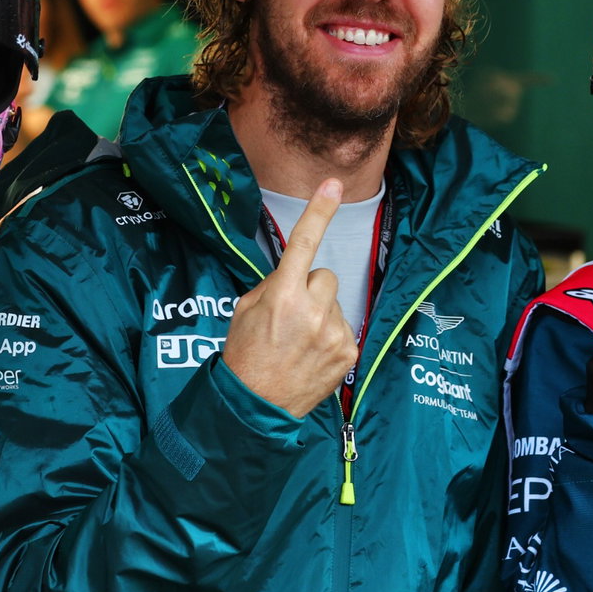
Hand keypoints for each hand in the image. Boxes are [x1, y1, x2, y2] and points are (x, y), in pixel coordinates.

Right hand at [223, 178, 358, 417]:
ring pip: (335, 303)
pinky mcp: (348, 352)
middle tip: (291, 315)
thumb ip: (272, 286)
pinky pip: (344, 327)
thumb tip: (291, 276)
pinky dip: (330, 336)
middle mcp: (312, 310)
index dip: (319, 210)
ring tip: (300, 341)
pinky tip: (312, 355)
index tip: (332, 184)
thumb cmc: (244, 355)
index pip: (304, 243)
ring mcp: (334, 332)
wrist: (255, 406)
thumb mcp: (244, 310)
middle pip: (324, 276)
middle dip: (310, 288)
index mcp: (282, 295)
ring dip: (321, 313)